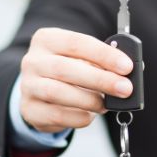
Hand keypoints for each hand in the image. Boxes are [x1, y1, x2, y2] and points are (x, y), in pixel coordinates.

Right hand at [19, 27, 133, 132]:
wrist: (39, 92)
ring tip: (105, 105)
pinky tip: (90, 115)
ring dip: (88, 100)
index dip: (103, 54)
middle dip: (100, 79)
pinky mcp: (30, 110)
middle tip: (125, 89)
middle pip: (66, 69)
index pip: (76, 42)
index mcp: (47, 40)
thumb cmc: (68, 72)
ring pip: (57, 92)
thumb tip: (129, 72)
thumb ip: (101, 62)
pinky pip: (56, 115)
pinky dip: (78, 117)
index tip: (126, 66)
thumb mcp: (81, 59)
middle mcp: (33, 61)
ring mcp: (28, 86)